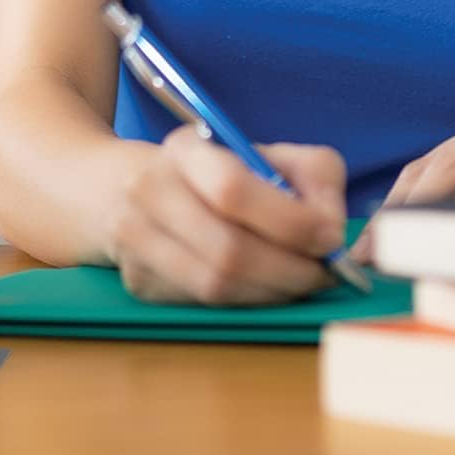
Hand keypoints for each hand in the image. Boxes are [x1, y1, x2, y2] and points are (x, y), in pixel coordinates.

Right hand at [103, 126, 347, 305]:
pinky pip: (203, 305)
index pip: (232, 190)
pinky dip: (245, 303)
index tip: (330, 238)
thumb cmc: (213, 171)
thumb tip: (329, 230)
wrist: (125, 185)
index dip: (289, 222)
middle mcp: (147, 190)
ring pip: (217, 287)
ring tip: (297, 282)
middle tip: (323, 275)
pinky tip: (260, 286)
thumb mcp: (265, 153)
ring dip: (272, 293)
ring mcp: (133, 238)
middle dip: (291, 271)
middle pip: (228, 250)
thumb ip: (313, 176)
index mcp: (183, 149)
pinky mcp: (136, 280)